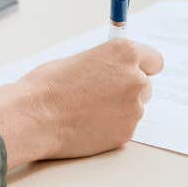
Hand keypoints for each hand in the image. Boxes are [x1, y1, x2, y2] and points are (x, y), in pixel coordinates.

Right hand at [0, 39, 162, 166]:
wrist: (34, 117)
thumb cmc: (48, 85)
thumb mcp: (80, 60)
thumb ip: (106, 64)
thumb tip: (114, 71)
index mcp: (124, 53)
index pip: (154, 60)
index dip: (142, 67)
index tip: (133, 72)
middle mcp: (135, 79)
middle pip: (145, 85)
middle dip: (128, 90)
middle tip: (101, 95)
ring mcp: (133, 109)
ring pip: (134, 108)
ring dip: (119, 109)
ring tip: (87, 111)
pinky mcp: (126, 133)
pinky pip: (123, 127)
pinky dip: (111, 127)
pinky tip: (87, 124)